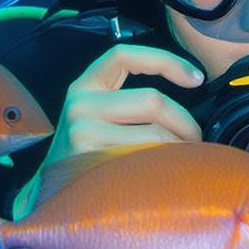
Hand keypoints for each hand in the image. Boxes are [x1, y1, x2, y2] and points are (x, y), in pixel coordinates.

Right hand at [17, 45, 204, 217]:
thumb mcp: (96, 114)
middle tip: (195, 139)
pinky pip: (145, 158)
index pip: (125, 55)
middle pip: (152, 100)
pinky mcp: (91, 159)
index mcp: (85, 85)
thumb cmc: (87, 152)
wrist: (50, 194)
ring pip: (154, 132)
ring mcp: (83, 132)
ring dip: (180, 146)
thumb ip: (128, 99)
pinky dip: (166, 165)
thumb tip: (189, 90)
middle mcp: (80, 103)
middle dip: (185, 121)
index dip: (166, 60)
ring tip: (185, 158)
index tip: (197, 78)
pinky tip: (168, 173)